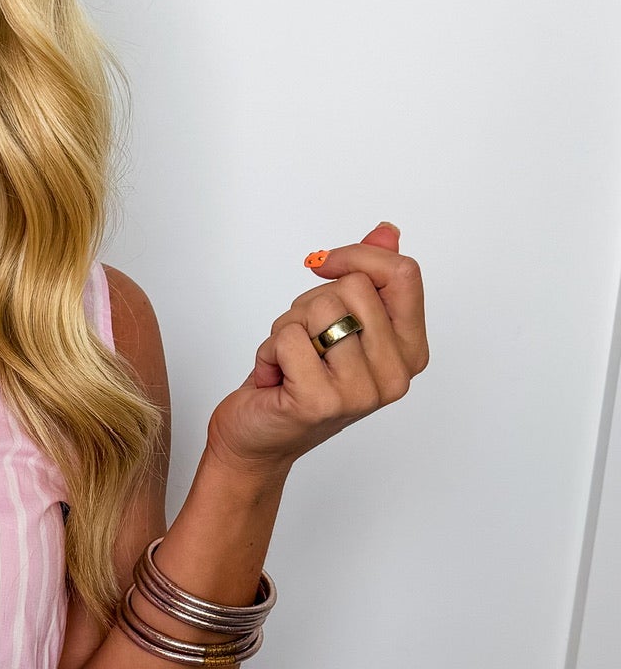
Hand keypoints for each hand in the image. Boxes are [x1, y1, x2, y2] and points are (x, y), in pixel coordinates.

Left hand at [205, 222, 427, 475]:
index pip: (403, 274)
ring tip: (290, 361)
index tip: (324, 265)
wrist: (258, 437)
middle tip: (304, 341)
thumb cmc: (297, 379)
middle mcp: (396, 375)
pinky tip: (275, 378)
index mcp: (411, 351)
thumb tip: (388, 231)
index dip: (356, 257)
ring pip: (320, 309)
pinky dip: (269, 351)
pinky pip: (289, 338)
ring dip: (288, 328)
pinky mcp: (322, 401)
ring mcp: (361, 392)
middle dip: (312, 303)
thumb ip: (368, 276)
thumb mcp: (338, 321)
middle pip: (354, 287)